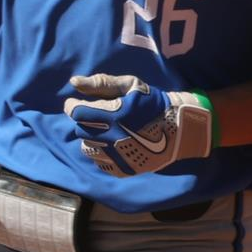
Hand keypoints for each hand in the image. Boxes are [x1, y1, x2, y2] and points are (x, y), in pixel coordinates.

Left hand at [62, 73, 216, 175]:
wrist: (179, 129)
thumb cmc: (152, 103)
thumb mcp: (130, 85)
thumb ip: (101, 83)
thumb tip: (73, 82)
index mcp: (113, 115)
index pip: (76, 112)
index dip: (73, 105)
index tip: (77, 103)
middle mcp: (112, 138)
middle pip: (80, 130)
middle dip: (84, 121)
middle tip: (97, 116)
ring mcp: (117, 156)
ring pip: (87, 148)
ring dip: (91, 138)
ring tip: (104, 131)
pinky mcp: (123, 169)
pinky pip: (99, 162)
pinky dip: (101, 153)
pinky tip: (113, 144)